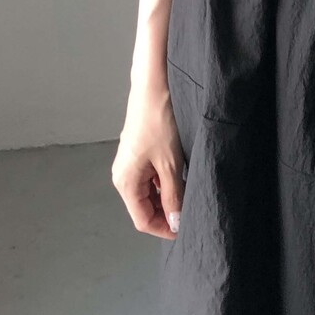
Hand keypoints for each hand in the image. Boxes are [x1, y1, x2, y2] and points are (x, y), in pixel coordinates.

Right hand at [111, 79, 184, 240]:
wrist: (154, 86)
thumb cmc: (159, 122)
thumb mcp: (171, 164)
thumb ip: (173, 196)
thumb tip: (175, 222)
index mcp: (125, 182)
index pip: (143, 220)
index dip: (165, 229)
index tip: (186, 228)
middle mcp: (123, 175)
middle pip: (144, 207)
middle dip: (167, 214)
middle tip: (191, 213)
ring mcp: (130, 163)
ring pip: (149, 192)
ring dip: (167, 198)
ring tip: (189, 195)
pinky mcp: (138, 152)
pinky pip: (150, 177)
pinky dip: (165, 183)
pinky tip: (181, 177)